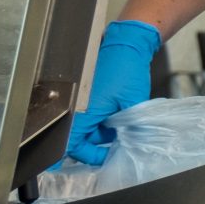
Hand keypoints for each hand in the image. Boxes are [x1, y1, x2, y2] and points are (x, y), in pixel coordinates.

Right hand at [62, 20, 162, 165]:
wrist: (126, 43)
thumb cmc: (127, 69)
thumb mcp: (133, 103)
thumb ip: (130, 127)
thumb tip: (131, 143)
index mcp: (82, 112)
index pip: (71, 144)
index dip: (85, 155)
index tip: (99, 160)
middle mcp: (76, 108)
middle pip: (77, 139)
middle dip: (95, 146)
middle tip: (113, 148)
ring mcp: (80, 101)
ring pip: (85, 128)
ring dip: (99, 133)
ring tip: (119, 129)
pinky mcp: (86, 96)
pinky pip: (89, 117)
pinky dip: (100, 121)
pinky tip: (115, 119)